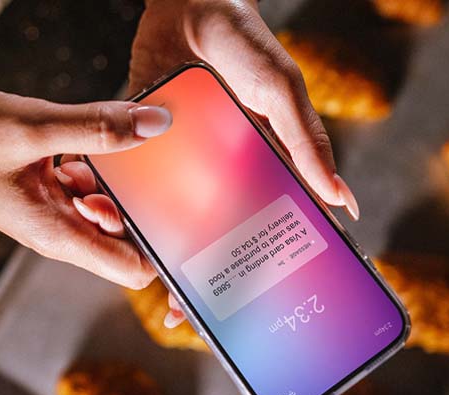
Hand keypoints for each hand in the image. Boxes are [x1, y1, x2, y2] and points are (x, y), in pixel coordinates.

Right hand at [0, 90, 173, 288]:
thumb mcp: (30, 130)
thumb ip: (96, 128)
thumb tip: (154, 123)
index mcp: (59, 236)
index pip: (134, 268)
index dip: (162, 247)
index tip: (177, 208)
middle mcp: (60, 232)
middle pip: (127, 234)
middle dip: (142, 201)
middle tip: (134, 160)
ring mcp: (52, 212)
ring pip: (108, 205)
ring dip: (116, 177)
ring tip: (99, 145)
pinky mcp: (44, 190)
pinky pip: (87, 183)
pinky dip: (93, 163)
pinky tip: (78, 140)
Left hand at [129, 0, 358, 327]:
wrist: (187, 1)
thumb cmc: (245, 40)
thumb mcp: (281, 91)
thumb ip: (307, 143)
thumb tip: (340, 201)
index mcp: (261, 163)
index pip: (265, 225)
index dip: (258, 268)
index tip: (246, 307)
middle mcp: (222, 169)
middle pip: (212, 231)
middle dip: (198, 272)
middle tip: (181, 311)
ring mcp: (184, 159)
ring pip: (169, 215)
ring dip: (155, 242)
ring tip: (141, 271)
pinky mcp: (147, 142)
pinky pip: (134, 181)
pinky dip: (122, 202)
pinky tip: (108, 218)